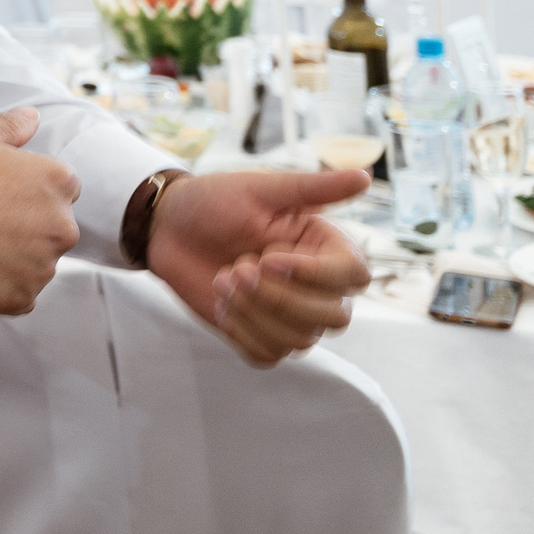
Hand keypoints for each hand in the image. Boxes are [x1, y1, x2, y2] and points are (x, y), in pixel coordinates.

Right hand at [0, 106, 81, 314]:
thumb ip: (10, 126)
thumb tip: (32, 118)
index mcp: (58, 181)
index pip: (62, 187)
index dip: (28, 187)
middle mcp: (62, 226)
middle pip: (53, 226)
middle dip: (26, 223)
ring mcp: (42, 267)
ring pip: (36, 261)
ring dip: (13, 255)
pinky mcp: (20, 298)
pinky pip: (19, 292)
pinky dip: (0, 283)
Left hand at [147, 169, 370, 363]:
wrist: (168, 227)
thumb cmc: (215, 202)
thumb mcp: (261, 190)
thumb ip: (315, 188)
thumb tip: (365, 178)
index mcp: (326, 248)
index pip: (354, 276)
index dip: (315, 274)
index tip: (268, 257)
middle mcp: (318, 286)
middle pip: (334, 317)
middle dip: (279, 297)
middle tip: (237, 267)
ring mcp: (292, 315)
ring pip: (300, 340)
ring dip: (253, 312)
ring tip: (223, 279)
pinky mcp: (264, 336)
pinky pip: (269, 355)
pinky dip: (240, 332)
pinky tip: (222, 303)